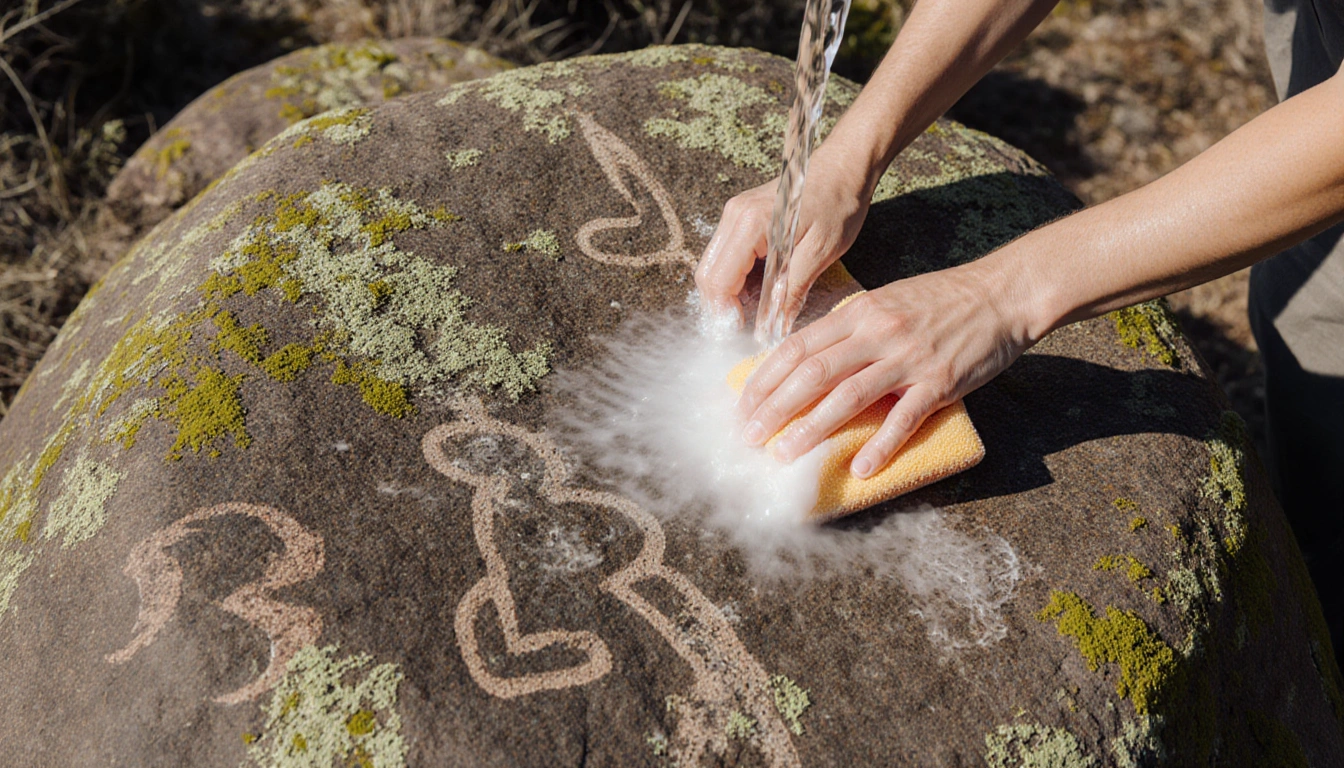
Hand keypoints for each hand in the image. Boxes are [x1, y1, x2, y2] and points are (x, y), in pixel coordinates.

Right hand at [695, 152, 872, 325]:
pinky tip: (759, 294)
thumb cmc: (838, 202)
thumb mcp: (820, 252)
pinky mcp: (743, 219)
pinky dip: (737, 280)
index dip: (725, 313)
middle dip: (721, 308)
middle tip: (745, 332)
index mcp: (749, 224)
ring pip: (715, 268)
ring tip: (755, 316)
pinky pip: (728, 257)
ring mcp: (735, 216)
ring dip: (729, 296)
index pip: (718, 280)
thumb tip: (774, 327)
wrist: (845, 166)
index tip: (742, 335)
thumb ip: (792, 290)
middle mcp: (734, 217)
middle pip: (708, 275)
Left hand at [736, 260, 1035, 477]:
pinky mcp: (940, 382)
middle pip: (812, 373)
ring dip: (811, 429)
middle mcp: (877, 332)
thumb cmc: (941, 300)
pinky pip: (904, 418)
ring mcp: (908, 358)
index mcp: (859, 312)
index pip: (797, 347)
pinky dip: (880, 446)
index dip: (764, 379)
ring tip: (784, 454)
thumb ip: (849, 329)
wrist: (1002, 294)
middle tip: (749, 437)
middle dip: (774, 408)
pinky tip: (858, 469)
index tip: (742, 407)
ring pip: (847, 396)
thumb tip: (808, 360)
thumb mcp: (885, 301)